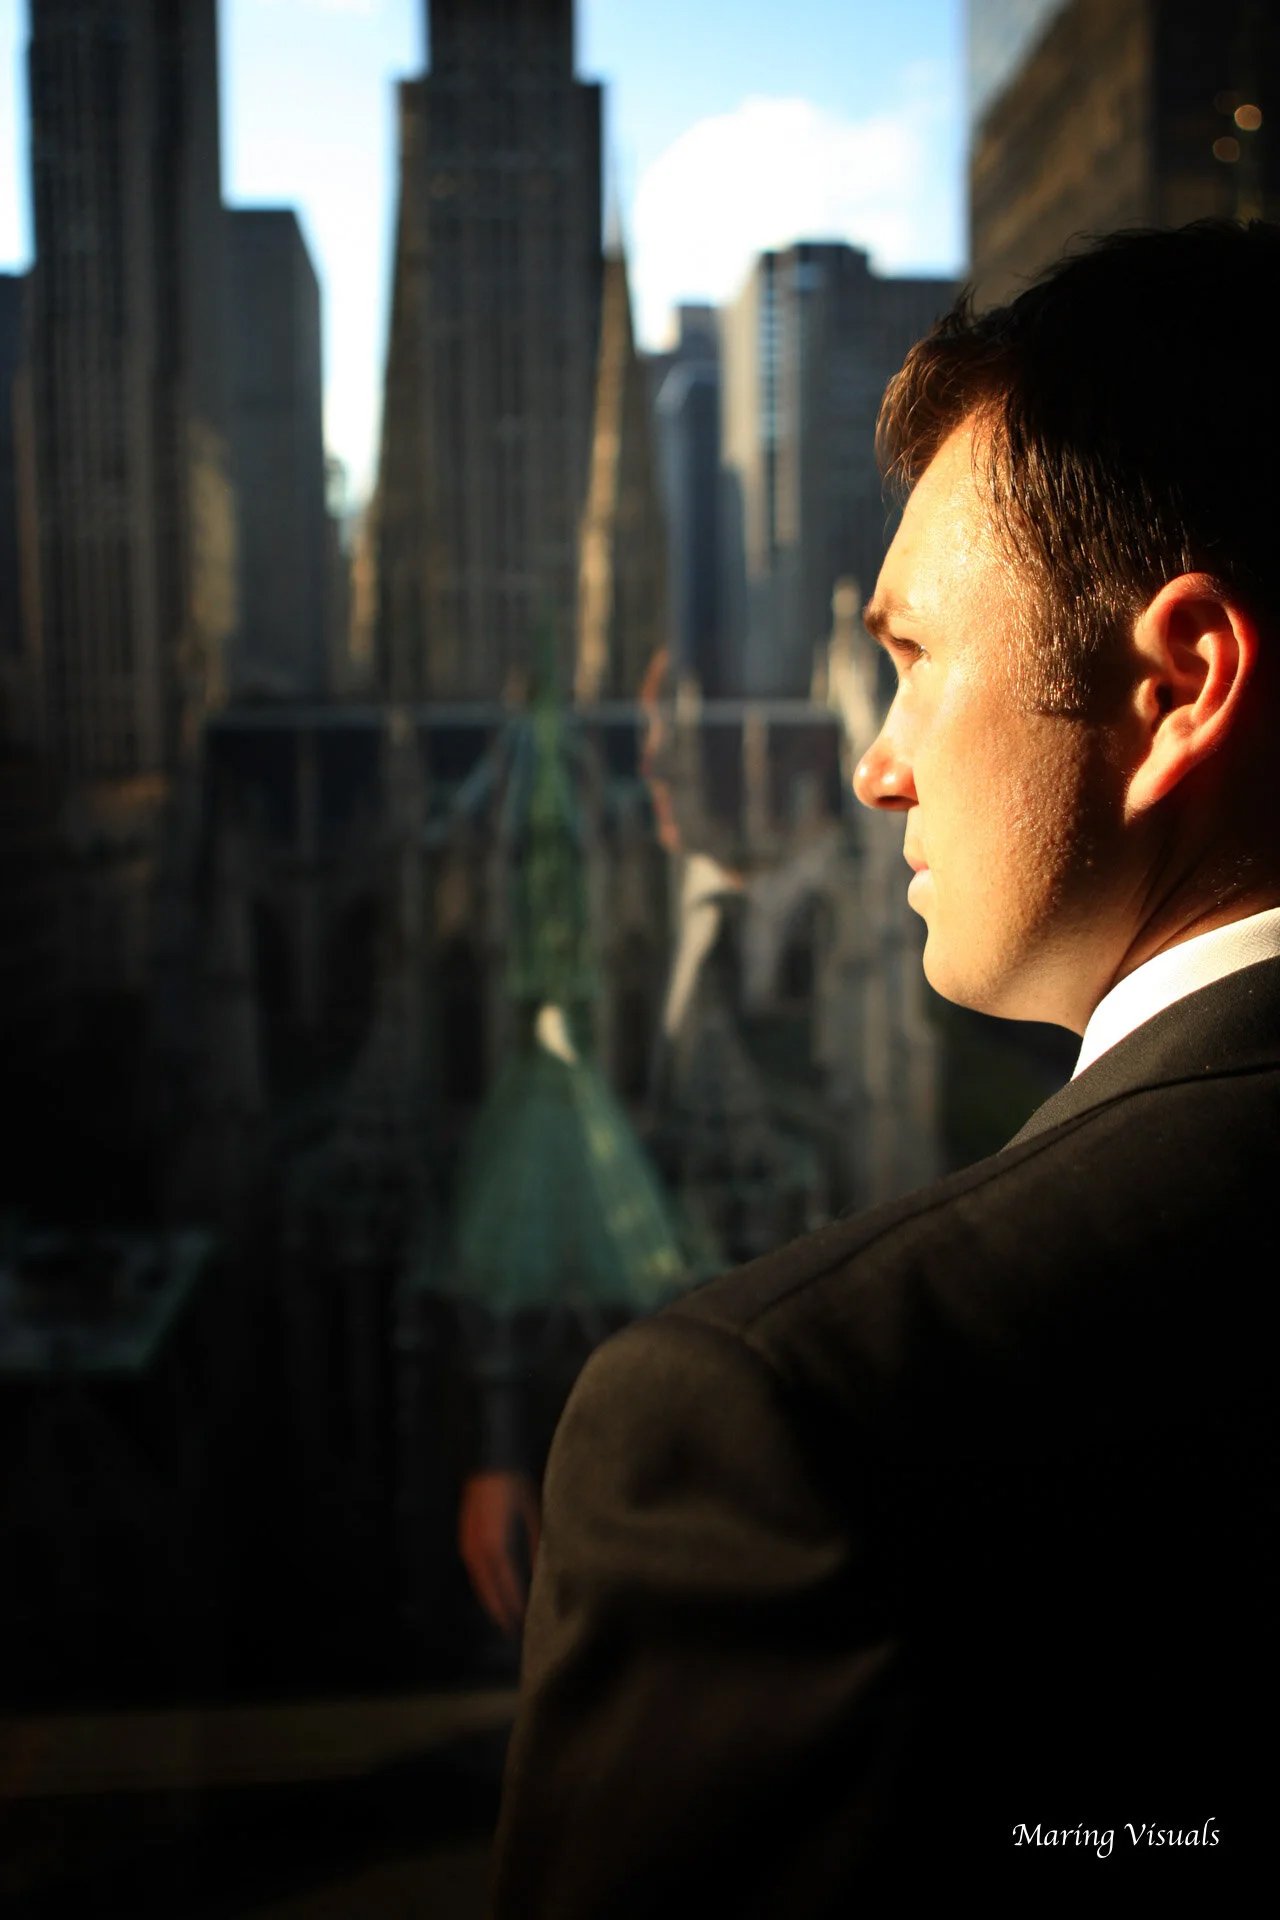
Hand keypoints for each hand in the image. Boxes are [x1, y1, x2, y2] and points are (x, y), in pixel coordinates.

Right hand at [458, 1469, 541, 1635]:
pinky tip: (494, 1594)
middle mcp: (478, 1550)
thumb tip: (542, 1572)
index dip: (515, 1605)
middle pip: (489, 1591)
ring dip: (491, 1602)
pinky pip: (475, 1572)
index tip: (524, 1622)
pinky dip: (484, 1587)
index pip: (506, 1586)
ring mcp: (468, 1546)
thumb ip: (534, 1545)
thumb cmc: (515, 1488)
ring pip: (480, 1584)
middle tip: (514, 1631)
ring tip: (504, 1619)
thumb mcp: (531, 1516)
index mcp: (496, 1546)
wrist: (488, 1465)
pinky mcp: (466, 1541)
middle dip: (501, 1611)